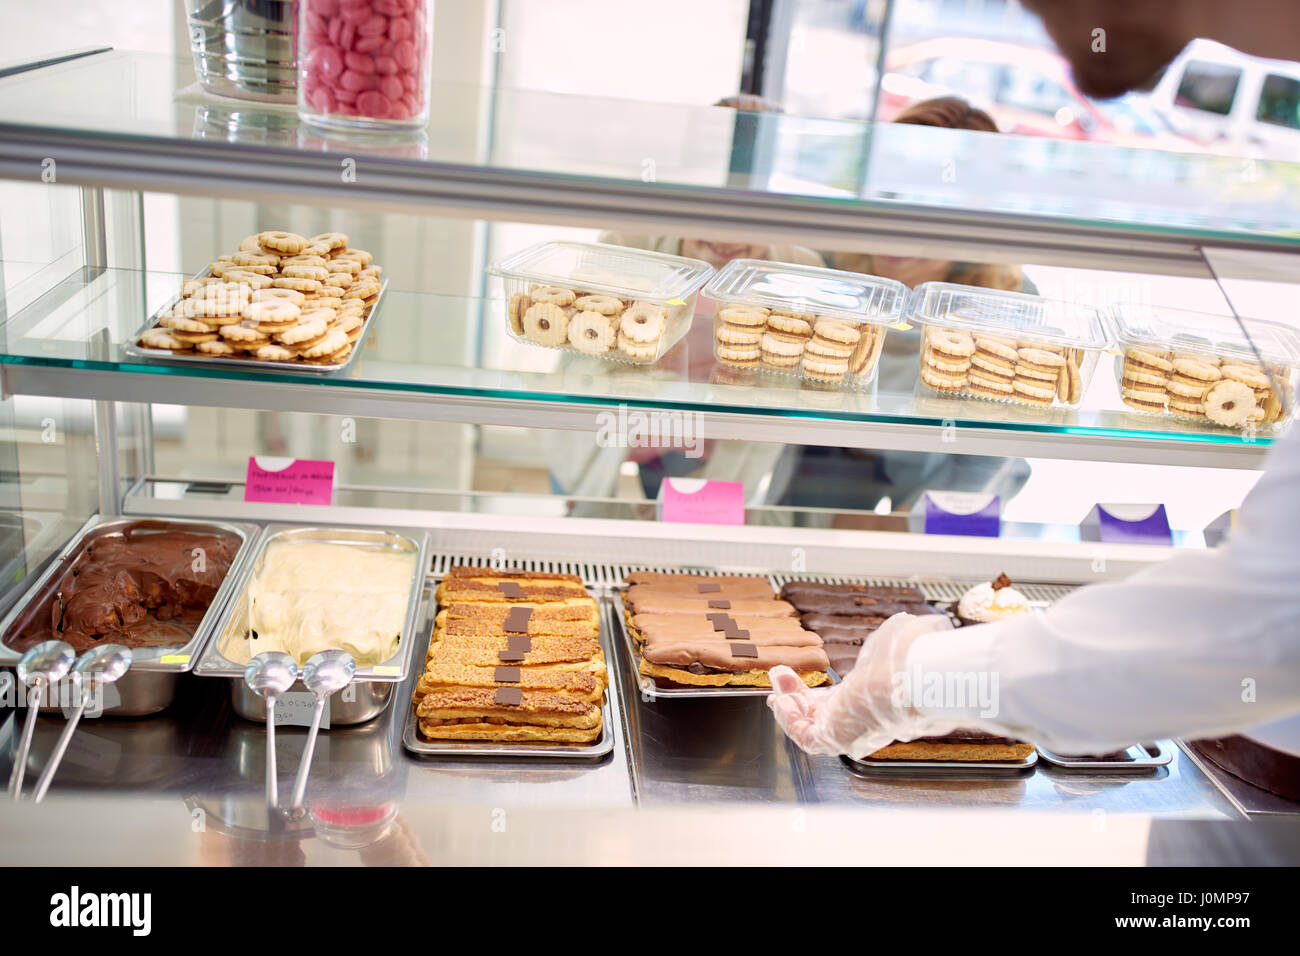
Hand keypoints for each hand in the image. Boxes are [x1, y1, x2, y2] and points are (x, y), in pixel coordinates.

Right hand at [768, 612, 954, 757]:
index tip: (794, 679)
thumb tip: (903, 623)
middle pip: (819, 717)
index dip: (812, 693)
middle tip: (779, 681)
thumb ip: (888, 640)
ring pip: (809, 728)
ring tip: (776, 685)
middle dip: (795, 699)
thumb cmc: (910, 659)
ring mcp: (849, 732)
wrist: (916, 677)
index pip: (837, 704)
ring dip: (788, 706)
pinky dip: (789, 719)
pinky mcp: (837, 738)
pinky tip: (781, 699)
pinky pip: (805, 736)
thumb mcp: (892, 645)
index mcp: (872, 702)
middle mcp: (862, 722)